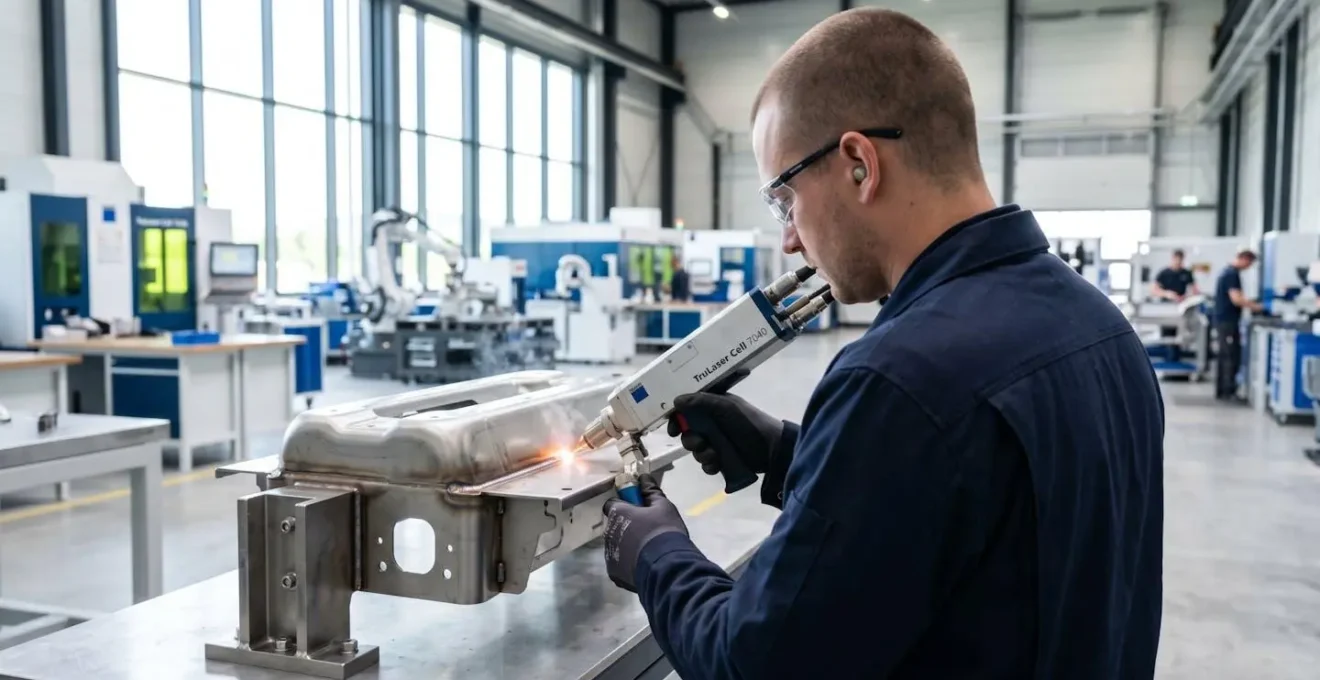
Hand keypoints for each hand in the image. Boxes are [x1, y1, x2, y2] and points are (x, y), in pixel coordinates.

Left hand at [602, 475, 687, 592]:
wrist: (667, 566)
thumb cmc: (664, 531)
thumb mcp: (663, 506)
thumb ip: (651, 491)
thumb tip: (643, 477)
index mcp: (618, 513)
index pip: (611, 504)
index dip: (624, 505)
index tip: (638, 509)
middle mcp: (608, 533)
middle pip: (615, 526)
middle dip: (627, 527)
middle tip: (647, 531)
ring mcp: (609, 555)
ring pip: (616, 546)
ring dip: (627, 546)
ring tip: (648, 551)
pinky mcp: (614, 574)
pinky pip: (619, 565)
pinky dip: (628, 564)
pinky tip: (643, 565)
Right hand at [666, 391, 785, 484]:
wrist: (771, 449)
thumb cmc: (749, 423)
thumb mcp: (726, 407)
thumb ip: (701, 401)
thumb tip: (676, 400)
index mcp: (712, 408)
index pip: (686, 411)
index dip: (677, 420)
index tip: (672, 430)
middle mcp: (711, 424)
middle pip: (687, 433)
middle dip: (691, 441)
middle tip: (700, 443)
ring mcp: (716, 443)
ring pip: (696, 451)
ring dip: (702, 454)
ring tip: (715, 455)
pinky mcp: (721, 460)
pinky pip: (706, 464)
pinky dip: (709, 465)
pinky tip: (718, 464)